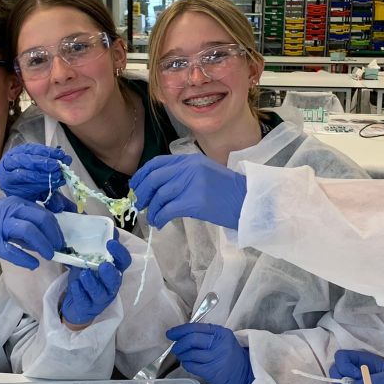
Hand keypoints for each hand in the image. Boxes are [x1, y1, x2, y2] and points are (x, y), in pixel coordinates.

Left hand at [0, 144, 73, 211]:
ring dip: (45, 157)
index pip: (24, 180)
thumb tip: (61, 207)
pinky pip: (32, 148)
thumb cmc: (29, 189)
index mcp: (8, 184)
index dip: (42, 180)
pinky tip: (57, 153)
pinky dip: (46, 150)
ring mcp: (11, 157)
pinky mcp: (19, 149)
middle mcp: (6, 170)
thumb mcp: (38, 197)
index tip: (57, 180)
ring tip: (60, 160)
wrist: (19, 179)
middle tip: (57, 168)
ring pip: (27, 155)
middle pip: (23, 165)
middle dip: (42, 167)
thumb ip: (49, 201)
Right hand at [0, 197, 64, 269]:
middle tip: (58, 248)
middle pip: (40, 219)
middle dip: (54, 235)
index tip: (60, 240)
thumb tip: (44, 237)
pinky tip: (33, 264)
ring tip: (49, 255)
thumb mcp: (4, 216)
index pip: (43, 212)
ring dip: (43, 244)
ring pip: (29, 231)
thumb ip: (22, 222)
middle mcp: (9, 210)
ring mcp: (0, 225)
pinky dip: (25, 258)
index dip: (55, 227)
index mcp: (15, 203)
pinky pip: (12, 250)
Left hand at [59, 237, 131, 326]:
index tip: (110, 242)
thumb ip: (93, 247)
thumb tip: (94, 225)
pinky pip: (85, 301)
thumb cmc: (85, 278)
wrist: (76, 304)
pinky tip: (75, 285)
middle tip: (103, 265)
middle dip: (110, 273)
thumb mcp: (88, 261)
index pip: (124, 262)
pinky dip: (80, 293)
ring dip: (93, 282)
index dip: (120, 253)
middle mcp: (110, 285)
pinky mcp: (88, 308)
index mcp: (114, 271)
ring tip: (84, 274)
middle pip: (115, 280)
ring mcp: (100, 298)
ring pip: (101, 292)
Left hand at [130, 154, 246, 229]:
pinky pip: (168, 210)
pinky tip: (159, 223)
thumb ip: (183, 175)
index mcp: (190, 159)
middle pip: (154, 179)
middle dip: (142, 193)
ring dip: (152, 209)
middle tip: (139, 204)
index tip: (135, 186)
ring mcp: (192, 184)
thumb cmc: (227, 191)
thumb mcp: (204, 173)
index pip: (157, 163)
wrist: (247, 201)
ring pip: (159, 196)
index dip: (142, 175)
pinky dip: (159, 218)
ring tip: (152, 218)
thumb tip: (157, 188)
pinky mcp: (195, 201)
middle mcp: (189, 168)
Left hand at [166, 323, 253, 383]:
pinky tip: (189, 363)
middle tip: (175, 348)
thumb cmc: (229, 354)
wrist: (244, 373)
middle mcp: (219, 344)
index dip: (180, 330)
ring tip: (183, 356)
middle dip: (179, 344)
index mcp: (220, 332)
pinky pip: (192, 366)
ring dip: (182, 355)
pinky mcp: (212, 371)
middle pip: (192, 340)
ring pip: (190, 354)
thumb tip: (181, 334)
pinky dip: (186, 364)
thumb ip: (205, 334)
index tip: (170, 333)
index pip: (196, 327)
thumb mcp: (222, 339)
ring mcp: (216, 358)